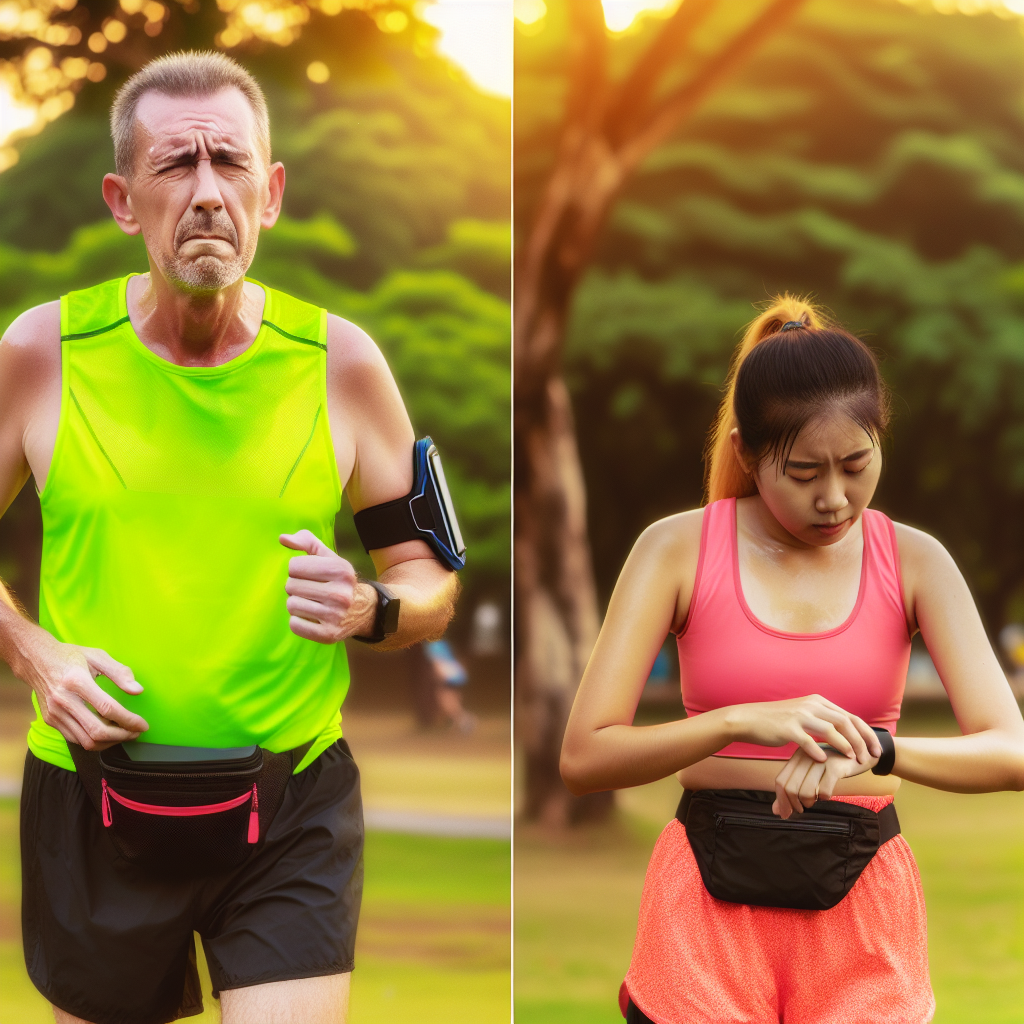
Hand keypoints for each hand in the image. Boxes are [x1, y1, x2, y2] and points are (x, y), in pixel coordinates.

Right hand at [29, 637, 147, 750]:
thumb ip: (119, 672)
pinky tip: (107, 732)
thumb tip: (138, 690)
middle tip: (136, 732)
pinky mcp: (51, 721)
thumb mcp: (97, 656)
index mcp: (76, 681)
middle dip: (122, 736)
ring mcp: (54, 714)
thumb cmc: (70, 656)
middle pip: (97, 731)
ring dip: (110, 742)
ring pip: (86, 741)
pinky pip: (76, 739)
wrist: (36, 660)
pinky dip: (94, 741)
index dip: (128, 720)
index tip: (143, 724)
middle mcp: (63, 701)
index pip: (107, 708)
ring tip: (124, 733)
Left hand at [280, 530, 372, 642]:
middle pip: (290, 585)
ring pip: (291, 605)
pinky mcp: (329, 634)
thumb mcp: (329, 558)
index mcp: (340, 570)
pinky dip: (298, 621)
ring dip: (296, 604)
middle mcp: (340, 593)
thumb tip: (282, 539)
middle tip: (310, 591)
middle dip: (296, 587)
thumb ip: (306, 542)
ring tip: (311, 603)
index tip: (310, 575)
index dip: (297, 569)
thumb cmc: (339, 580)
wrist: (364, 610)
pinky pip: (295, 625)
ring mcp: (335, 616)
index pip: (294, 566)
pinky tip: (310, 617)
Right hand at [725, 694, 881, 765]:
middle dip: (862, 741)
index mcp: (817, 702)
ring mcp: (799, 716)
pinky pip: (808, 741)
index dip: (866, 733)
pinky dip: (819, 752)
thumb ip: (822, 720)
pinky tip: (824, 762)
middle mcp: (811, 705)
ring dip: (846, 746)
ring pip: (831, 730)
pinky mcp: (787, 728)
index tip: (876, 749)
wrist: (748, 719)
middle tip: (871, 757)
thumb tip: (843, 733)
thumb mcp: (803, 714)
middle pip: (845, 722)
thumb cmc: (777, 721)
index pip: (850, 716)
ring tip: (854, 760)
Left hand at [773, 746, 878, 818]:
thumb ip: (794, 790)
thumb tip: (776, 812)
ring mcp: (820, 761)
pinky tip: (826, 795)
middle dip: (793, 804)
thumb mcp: (811, 775)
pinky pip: (824, 790)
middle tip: (800, 811)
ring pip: (805, 790)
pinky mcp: (835, 767)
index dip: (781, 800)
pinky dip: (823, 798)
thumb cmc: (833, 766)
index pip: (781, 781)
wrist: (861, 752)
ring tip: (813, 802)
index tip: (785, 813)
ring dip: (808, 802)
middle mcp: (806, 756)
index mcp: (798, 756)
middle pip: (790, 787)